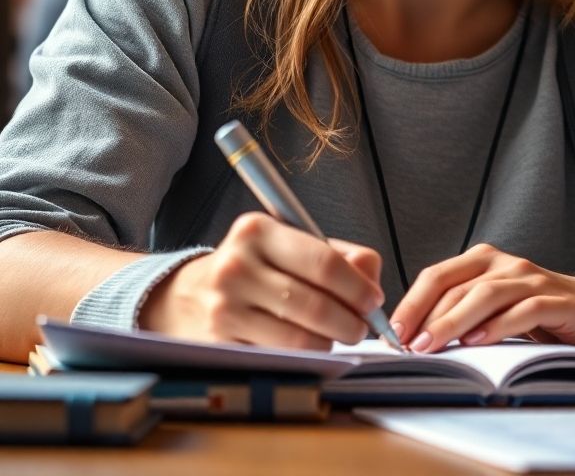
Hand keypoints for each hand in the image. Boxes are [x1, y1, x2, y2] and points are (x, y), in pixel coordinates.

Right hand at [139, 212, 384, 349]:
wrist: (184, 297)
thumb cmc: (252, 268)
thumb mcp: (288, 245)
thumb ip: (338, 255)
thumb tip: (371, 281)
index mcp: (258, 231)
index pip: (323, 262)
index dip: (357, 287)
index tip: (373, 301)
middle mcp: (236, 267)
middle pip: (315, 305)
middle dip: (351, 322)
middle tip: (361, 328)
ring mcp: (223, 309)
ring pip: (299, 339)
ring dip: (329, 344)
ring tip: (334, 337)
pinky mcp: (217, 347)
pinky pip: (278, 360)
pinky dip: (302, 359)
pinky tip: (305, 349)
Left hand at [389, 243, 574, 353]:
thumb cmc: (542, 310)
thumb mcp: (498, 307)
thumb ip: (466, 312)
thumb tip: (418, 338)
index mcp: (485, 261)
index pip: (438, 275)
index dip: (412, 302)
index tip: (393, 332)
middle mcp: (505, 263)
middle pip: (457, 285)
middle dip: (427, 316)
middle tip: (407, 344)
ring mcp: (530, 278)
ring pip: (485, 295)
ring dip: (454, 321)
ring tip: (432, 345)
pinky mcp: (554, 299)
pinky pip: (521, 309)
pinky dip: (497, 326)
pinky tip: (478, 342)